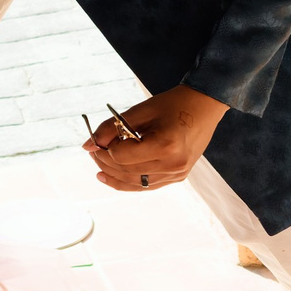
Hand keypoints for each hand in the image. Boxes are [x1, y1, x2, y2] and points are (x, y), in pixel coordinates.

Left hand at [84, 84, 228, 191]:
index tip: (96, 141)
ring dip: (113, 174)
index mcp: (165, 145)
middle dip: (104, 162)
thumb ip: (111, 128)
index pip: (121, 156)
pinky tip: (110, 176)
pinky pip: (146, 185)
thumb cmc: (172, 105)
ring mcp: (177, 174)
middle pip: (126, 171)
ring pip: (134, 183)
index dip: (104, 150)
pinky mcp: (178, 177)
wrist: (203, 107)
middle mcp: (173, 164)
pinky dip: (127, 182)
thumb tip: (87, 145)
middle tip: (93, 150)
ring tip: (99, 163)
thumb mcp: (139, 111)